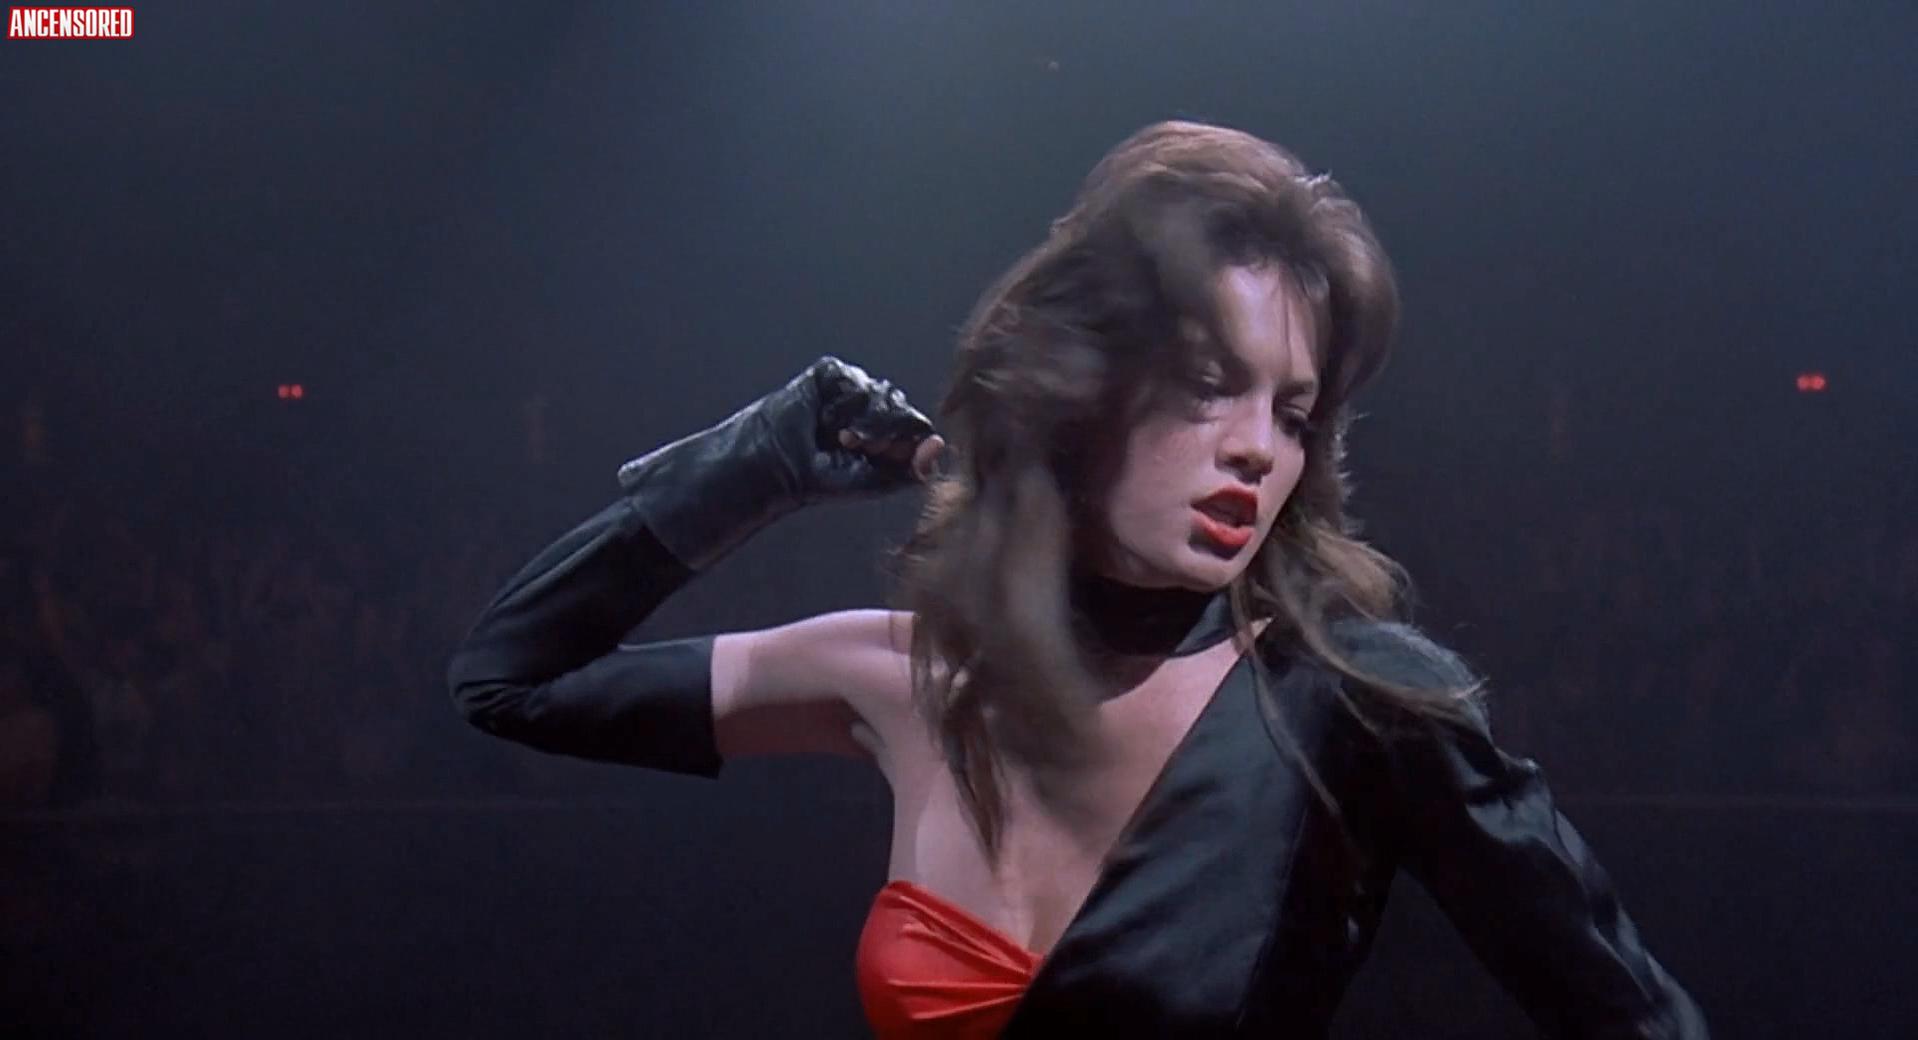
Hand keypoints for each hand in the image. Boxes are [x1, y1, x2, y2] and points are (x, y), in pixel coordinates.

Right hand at [615, 355, 944, 569]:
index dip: (903, 444)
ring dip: (862, 423)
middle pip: (905, 408)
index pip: (919, 426)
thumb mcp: (874, 481)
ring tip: (835, 438)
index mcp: (889, 431)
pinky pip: (856, 380)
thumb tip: (940, 443)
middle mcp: (874, 406)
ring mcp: (853, 387)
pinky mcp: (830, 373)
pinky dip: (843, 405)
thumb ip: (913, 469)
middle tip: (851, 449)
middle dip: (882, 435)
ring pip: (884, 394)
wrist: (774, 469)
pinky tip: (825, 421)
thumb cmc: (819, 480)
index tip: (873, 459)